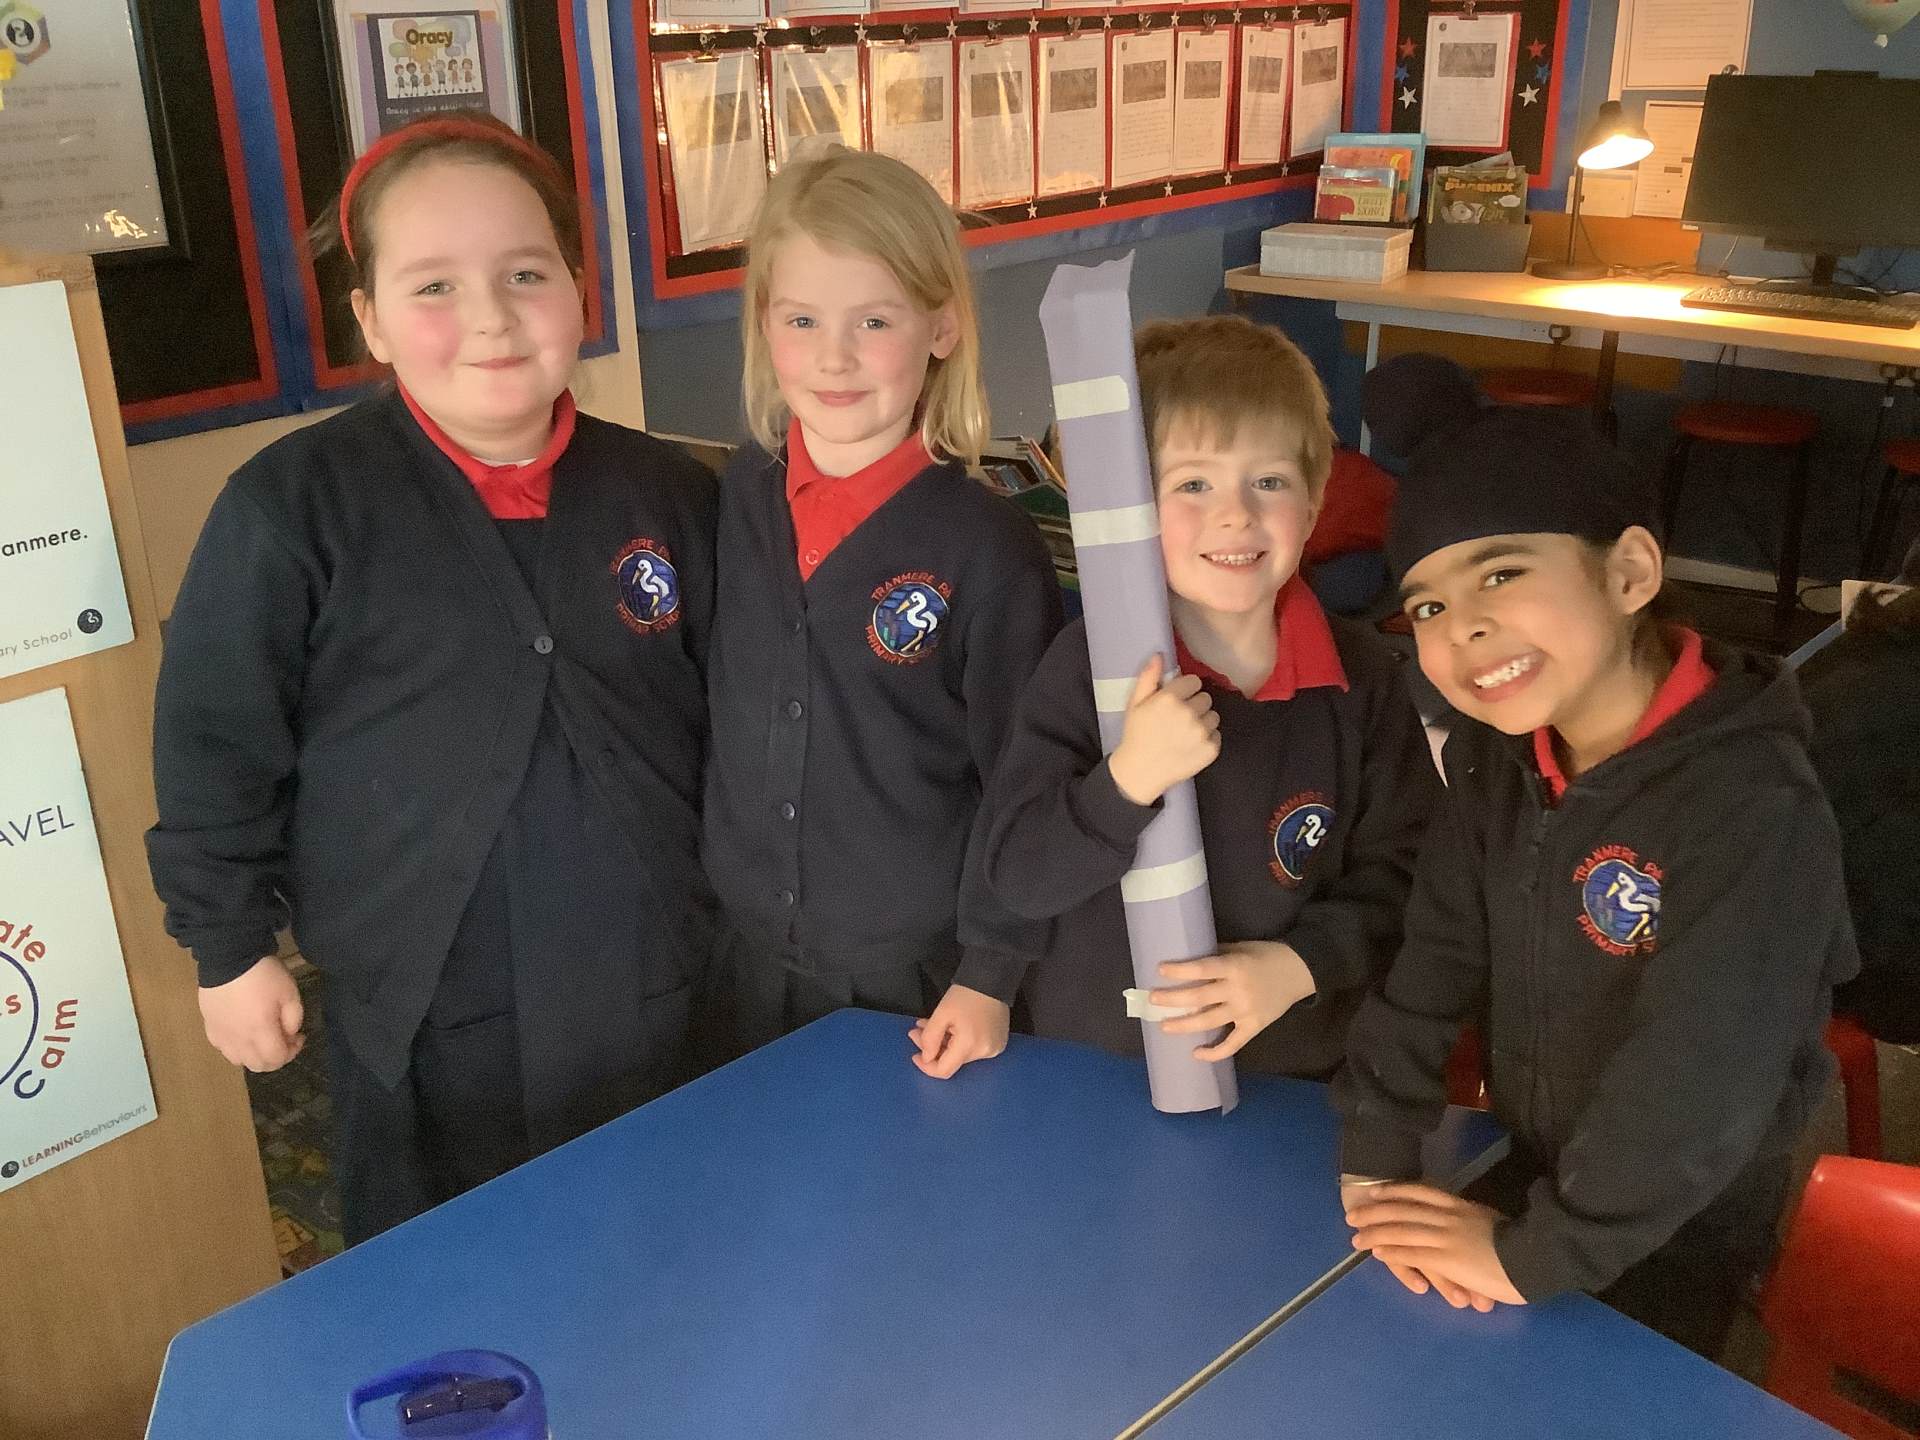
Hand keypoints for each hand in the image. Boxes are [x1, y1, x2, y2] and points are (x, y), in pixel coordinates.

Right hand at [198, 955, 304, 1072]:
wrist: (229, 958)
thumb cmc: (263, 974)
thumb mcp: (290, 992)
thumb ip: (294, 1018)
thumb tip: (289, 1035)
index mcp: (260, 1030)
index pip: (276, 1059)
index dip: (292, 1052)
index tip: (299, 1036)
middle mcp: (238, 1039)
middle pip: (257, 1066)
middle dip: (275, 1058)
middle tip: (283, 1040)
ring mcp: (220, 1035)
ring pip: (239, 1061)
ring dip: (255, 1056)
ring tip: (263, 1038)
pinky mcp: (209, 1028)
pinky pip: (223, 1049)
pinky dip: (237, 1048)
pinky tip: (243, 1033)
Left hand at [909, 984, 1009, 1078]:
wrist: (991, 980)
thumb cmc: (967, 994)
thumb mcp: (941, 1014)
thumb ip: (930, 1039)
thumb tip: (926, 1058)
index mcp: (970, 1045)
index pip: (944, 1071)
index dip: (926, 1066)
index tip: (916, 1055)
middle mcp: (985, 1052)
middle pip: (951, 1060)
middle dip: (933, 1047)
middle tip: (919, 1030)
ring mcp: (993, 1049)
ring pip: (960, 1054)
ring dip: (944, 1042)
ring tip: (934, 1024)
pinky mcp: (997, 1043)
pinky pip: (972, 1049)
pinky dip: (959, 1041)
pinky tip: (951, 1027)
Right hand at [1107, 654, 1220, 805]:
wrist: (1141, 771)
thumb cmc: (1136, 734)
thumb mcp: (1135, 703)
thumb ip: (1148, 677)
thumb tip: (1160, 654)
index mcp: (1170, 699)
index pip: (1194, 681)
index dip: (1185, 689)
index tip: (1177, 700)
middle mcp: (1189, 713)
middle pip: (1206, 698)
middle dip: (1195, 704)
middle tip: (1181, 718)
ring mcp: (1202, 733)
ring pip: (1214, 715)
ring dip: (1203, 721)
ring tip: (1187, 732)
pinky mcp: (1211, 749)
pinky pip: (1217, 735)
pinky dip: (1208, 738)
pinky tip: (1192, 744)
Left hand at [1151, 940, 1315, 1060]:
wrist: (1300, 971)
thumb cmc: (1267, 954)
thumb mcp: (1241, 948)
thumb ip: (1217, 955)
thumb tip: (1189, 959)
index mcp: (1234, 967)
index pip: (1202, 969)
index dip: (1180, 971)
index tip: (1159, 970)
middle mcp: (1237, 991)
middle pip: (1199, 997)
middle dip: (1173, 999)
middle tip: (1152, 1000)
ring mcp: (1246, 1012)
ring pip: (1209, 1022)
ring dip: (1184, 1025)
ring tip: (1164, 1026)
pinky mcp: (1254, 1027)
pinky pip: (1232, 1044)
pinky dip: (1214, 1052)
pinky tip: (1196, 1053)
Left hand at [1344, 1181, 1524, 1308]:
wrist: (1535, 1258)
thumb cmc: (1521, 1245)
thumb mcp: (1492, 1222)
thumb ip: (1474, 1221)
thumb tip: (1465, 1222)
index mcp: (1461, 1205)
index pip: (1421, 1192)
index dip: (1396, 1190)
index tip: (1376, 1191)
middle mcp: (1448, 1216)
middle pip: (1403, 1209)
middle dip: (1375, 1211)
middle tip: (1353, 1214)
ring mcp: (1446, 1236)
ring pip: (1401, 1230)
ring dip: (1375, 1233)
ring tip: (1356, 1237)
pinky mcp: (1446, 1259)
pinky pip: (1412, 1252)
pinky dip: (1392, 1252)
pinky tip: (1377, 1253)